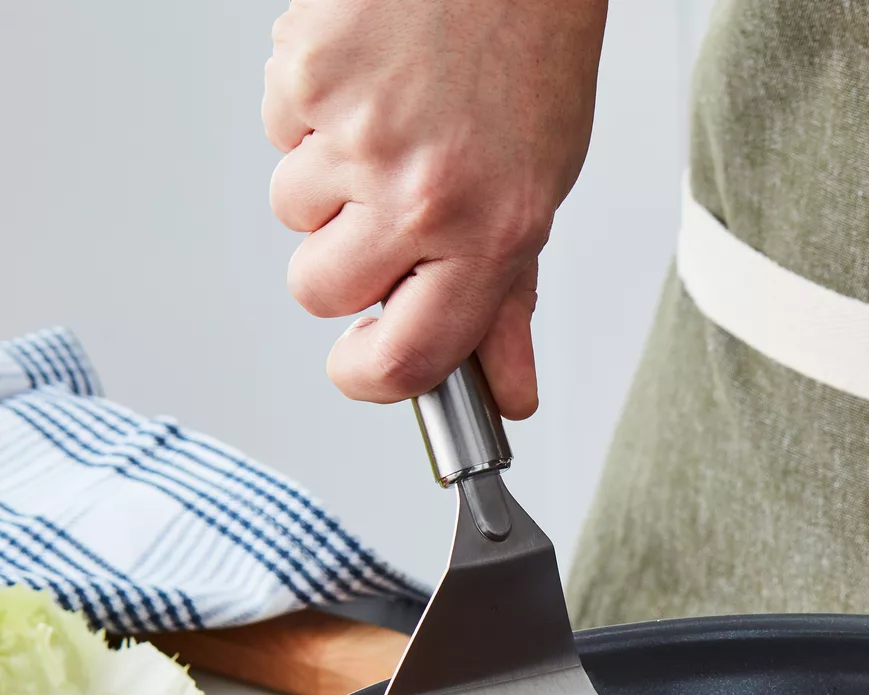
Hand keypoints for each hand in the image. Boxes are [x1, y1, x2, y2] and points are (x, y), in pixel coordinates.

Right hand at [263, 0, 607, 412]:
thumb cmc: (530, 69)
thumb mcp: (536, 199)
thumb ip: (508, 302)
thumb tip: (510, 397)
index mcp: (489, 237)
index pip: (406, 360)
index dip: (368, 377)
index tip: (361, 364)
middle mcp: (422, 193)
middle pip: (319, 290)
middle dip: (340, 262)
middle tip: (385, 211)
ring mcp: (358, 132)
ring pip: (290, 212)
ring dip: (324, 184)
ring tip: (386, 128)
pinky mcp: (308, 70)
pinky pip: (278, 131)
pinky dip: (310, 114)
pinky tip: (365, 81)